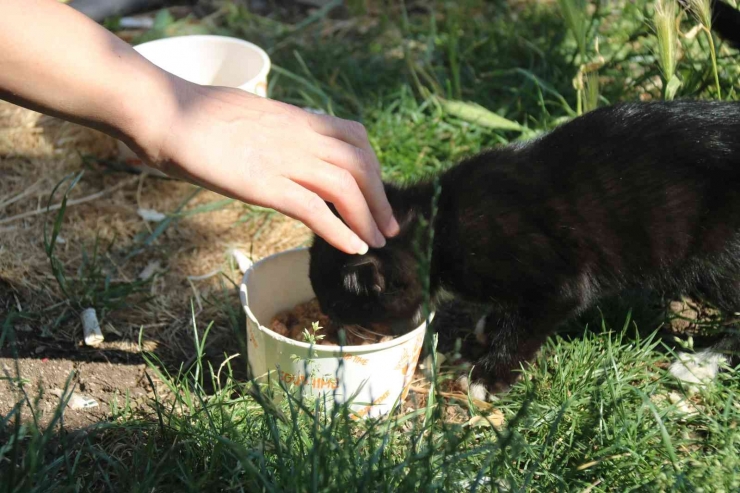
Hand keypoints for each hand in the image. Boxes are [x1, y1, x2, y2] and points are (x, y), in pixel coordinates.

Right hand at [138, 80, 399, 254]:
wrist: (166, 113)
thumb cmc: (198, 115)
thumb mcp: (251, 115)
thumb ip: (276, 130)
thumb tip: (283, 144)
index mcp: (297, 118)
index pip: (354, 137)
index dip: (374, 167)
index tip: (377, 191)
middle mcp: (299, 137)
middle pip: (360, 164)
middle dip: (380, 197)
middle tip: (388, 226)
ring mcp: (283, 160)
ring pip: (345, 187)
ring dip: (367, 218)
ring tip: (375, 242)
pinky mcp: (264, 184)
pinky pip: (314, 209)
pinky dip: (339, 230)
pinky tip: (352, 247)